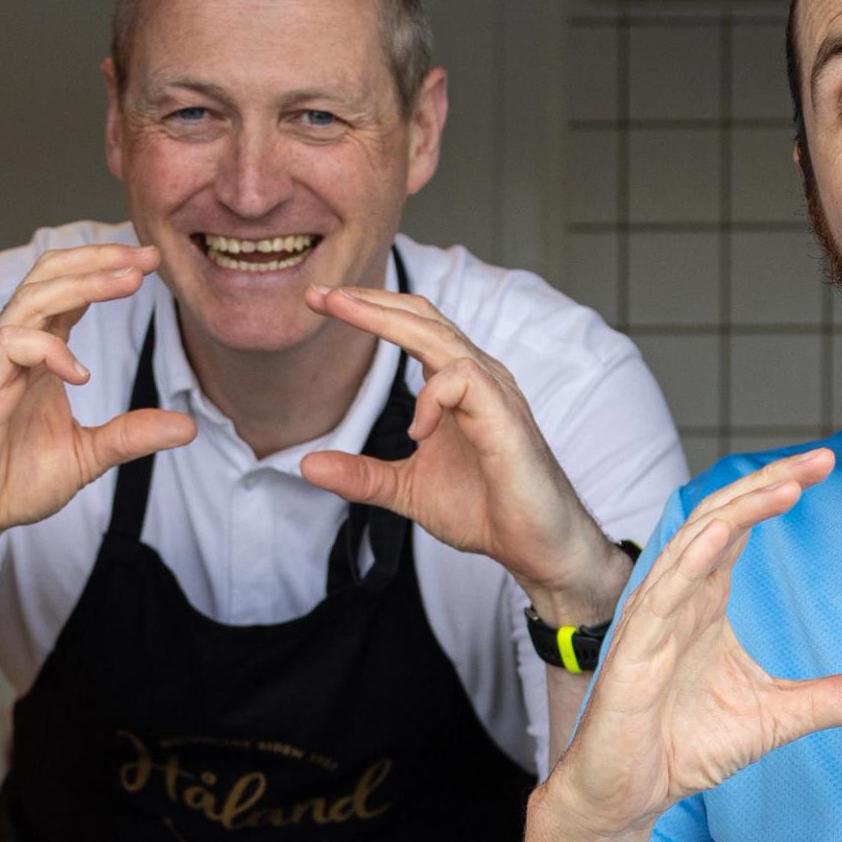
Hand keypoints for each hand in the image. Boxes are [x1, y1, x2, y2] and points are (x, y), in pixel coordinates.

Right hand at [0, 241, 192, 560]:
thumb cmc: (10, 484)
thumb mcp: (87, 456)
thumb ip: (131, 435)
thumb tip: (188, 426)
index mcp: (36, 355)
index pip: (69, 291)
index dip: (108, 270)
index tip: (152, 265)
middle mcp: (11, 347)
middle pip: (49, 274)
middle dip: (99, 259)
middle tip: (146, 258)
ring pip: (33, 297)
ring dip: (85, 284)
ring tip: (129, 282)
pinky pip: (11, 344)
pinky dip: (51, 349)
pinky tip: (81, 374)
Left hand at [300, 283, 626, 625]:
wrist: (535, 547)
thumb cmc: (485, 509)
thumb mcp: (407, 490)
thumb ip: (362, 475)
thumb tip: (306, 465)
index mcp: (455, 386)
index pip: (412, 327)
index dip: (368, 310)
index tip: (321, 301)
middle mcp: (476, 377)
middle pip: (423, 316)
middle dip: (369, 300)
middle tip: (320, 294)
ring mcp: (494, 393)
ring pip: (441, 336)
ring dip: (387, 321)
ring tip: (343, 312)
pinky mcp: (505, 417)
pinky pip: (464, 379)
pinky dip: (431, 398)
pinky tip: (416, 432)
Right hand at [546, 450, 841, 838]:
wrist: (629, 795)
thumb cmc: (686, 747)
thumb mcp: (783, 716)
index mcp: (704, 601)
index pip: (739, 528)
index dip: (776, 492)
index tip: (824, 465)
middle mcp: (678, 598)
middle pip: (719, 519)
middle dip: (767, 484)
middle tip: (819, 458)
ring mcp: (653, 620)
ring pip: (692, 544)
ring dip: (737, 511)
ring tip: (784, 485)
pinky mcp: (634, 652)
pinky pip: (660, 594)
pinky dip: (689, 559)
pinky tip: (719, 534)